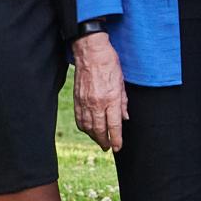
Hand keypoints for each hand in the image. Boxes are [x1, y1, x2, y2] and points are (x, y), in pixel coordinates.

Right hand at [71, 31, 126, 151]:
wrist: (90, 52)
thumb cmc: (109, 64)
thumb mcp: (121, 82)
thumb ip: (123, 102)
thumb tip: (124, 118)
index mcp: (111, 98)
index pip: (114, 125)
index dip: (116, 139)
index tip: (117, 147)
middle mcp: (97, 103)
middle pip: (100, 130)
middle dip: (104, 141)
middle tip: (108, 147)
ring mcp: (85, 102)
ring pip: (88, 127)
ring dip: (94, 137)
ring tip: (99, 141)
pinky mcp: (77, 99)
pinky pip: (79, 119)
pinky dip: (84, 128)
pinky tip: (88, 130)